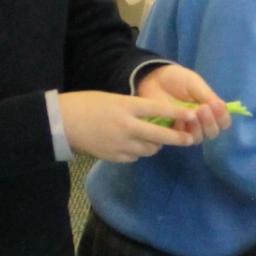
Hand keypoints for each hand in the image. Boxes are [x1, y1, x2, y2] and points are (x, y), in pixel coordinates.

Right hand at [61, 91, 194, 162]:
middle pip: (159, 135)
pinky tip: (132, 145)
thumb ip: (134, 108)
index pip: (158, 110)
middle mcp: (126, 126)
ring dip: (154, 145)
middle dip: (177, 138)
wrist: (62, 122)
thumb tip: (156, 118)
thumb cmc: (87, 104)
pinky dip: (138, 152)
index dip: (177, 113)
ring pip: (149, 149)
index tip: (193, 115)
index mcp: (125, 107)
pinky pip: (134, 157)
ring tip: (153, 140)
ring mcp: (120, 144)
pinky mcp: (113, 157)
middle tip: (189, 139)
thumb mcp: (113, 98)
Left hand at [134, 64, 232, 142]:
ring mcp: (187, 129)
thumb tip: (222, 107)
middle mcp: (201, 123)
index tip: (218, 106)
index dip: (223, 117)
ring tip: (193, 114)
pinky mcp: (172, 132)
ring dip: (198, 128)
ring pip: (199, 138)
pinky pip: (182, 139)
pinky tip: (180, 120)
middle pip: (213, 133)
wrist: (155, 79)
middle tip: (203, 108)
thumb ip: (208, 96)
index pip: (224, 122)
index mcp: (210, 110)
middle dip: (210, 122)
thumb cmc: (178, 80)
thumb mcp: (195, 84)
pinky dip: (183, 130)